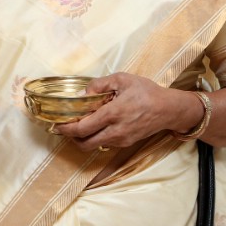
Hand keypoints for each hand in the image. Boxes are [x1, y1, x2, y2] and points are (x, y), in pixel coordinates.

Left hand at [53, 72, 199, 152]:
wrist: (169, 109)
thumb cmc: (146, 92)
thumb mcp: (123, 79)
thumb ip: (99, 85)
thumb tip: (81, 94)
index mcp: (112, 114)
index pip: (82, 128)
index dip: (65, 128)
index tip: (56, 124)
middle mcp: (115, 131)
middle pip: (84, 143)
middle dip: (70, 137)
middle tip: (64, 126)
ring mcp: (121, 140)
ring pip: (93, 146)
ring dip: (82, 138)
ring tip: (79, 124)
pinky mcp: (126, 143)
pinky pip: (104, 144)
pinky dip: (95, 137)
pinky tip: (95, 125)